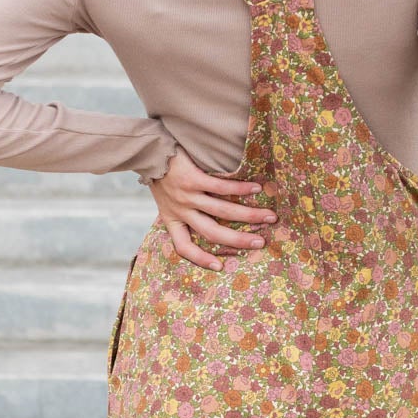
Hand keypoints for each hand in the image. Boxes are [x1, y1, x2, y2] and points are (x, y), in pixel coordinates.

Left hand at [146, 144, 277, 269]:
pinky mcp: (193, 179)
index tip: (219, 267)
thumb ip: (181, 210)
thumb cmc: (161, 173)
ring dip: (249, 215)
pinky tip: (256, 189)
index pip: (183, 247)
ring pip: (222, 212)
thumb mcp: (164, 199)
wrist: (148, 150)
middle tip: (261, 243)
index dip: (200, 259)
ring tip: (269, 216)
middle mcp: (180, 211)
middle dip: (239, 240)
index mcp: (171, 219)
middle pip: (212, 233)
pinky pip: (221, 188)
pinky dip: (241, 190)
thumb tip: (207, 218)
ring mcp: (186, 196)